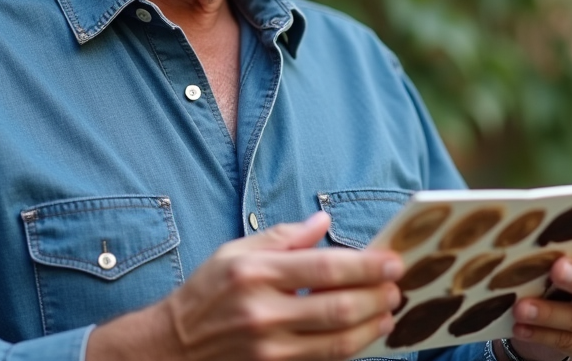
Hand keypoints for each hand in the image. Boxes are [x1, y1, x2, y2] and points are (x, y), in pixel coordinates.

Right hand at [86, 211, 404, 360]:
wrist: (174, 345)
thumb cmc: (208, 292)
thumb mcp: (235, 251)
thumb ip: (283, 237)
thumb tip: (324, 223)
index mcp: (255, 272)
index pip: (324, 267)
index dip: (365, 265)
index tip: (392, 261)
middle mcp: (263, 312)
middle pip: (338, 307)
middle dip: (376, 297)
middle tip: (397, 288)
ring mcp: (268, 348)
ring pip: (337, 342)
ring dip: (371, 327)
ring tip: (387, 312)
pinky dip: (349, 349)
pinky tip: (363, 335)